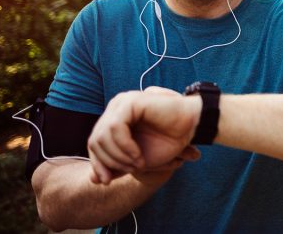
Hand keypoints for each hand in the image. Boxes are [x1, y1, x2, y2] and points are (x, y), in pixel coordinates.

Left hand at [87, 86, 201, 184]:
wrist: (189, 129)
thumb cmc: (166, 142)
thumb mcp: (136, 161)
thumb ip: (115, 167)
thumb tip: (93, 179)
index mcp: (115, 119)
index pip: (94, 143)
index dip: (98, 164)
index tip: (107, 181)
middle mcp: (116, 108)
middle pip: (95, 141)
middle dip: (110, 162)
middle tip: (131, 169)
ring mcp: (122, 103)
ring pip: (102, 136)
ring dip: (119, 156)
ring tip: (137, 163)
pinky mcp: (131, 102)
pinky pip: (115, 128)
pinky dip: (124, 147)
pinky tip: (137, 154)